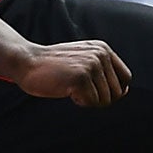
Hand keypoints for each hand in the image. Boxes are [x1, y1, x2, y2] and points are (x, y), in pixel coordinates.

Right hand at [12, 40, 130, 108]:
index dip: (115, 91)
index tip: (96, 93)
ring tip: (72, 88)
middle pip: (117, 92)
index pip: (126, 78)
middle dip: (100, 99)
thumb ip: (102, 71)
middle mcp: (100, 54)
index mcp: (103, 49)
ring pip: (105, 100)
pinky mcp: (82, 77)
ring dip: (89, 101)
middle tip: (81, 92)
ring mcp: (91, 65)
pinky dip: (79, 102)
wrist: (27, 62)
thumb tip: (124, 92)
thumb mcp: (82, 60)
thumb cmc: (53, 67)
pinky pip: (92, 103)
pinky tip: (67, 91)